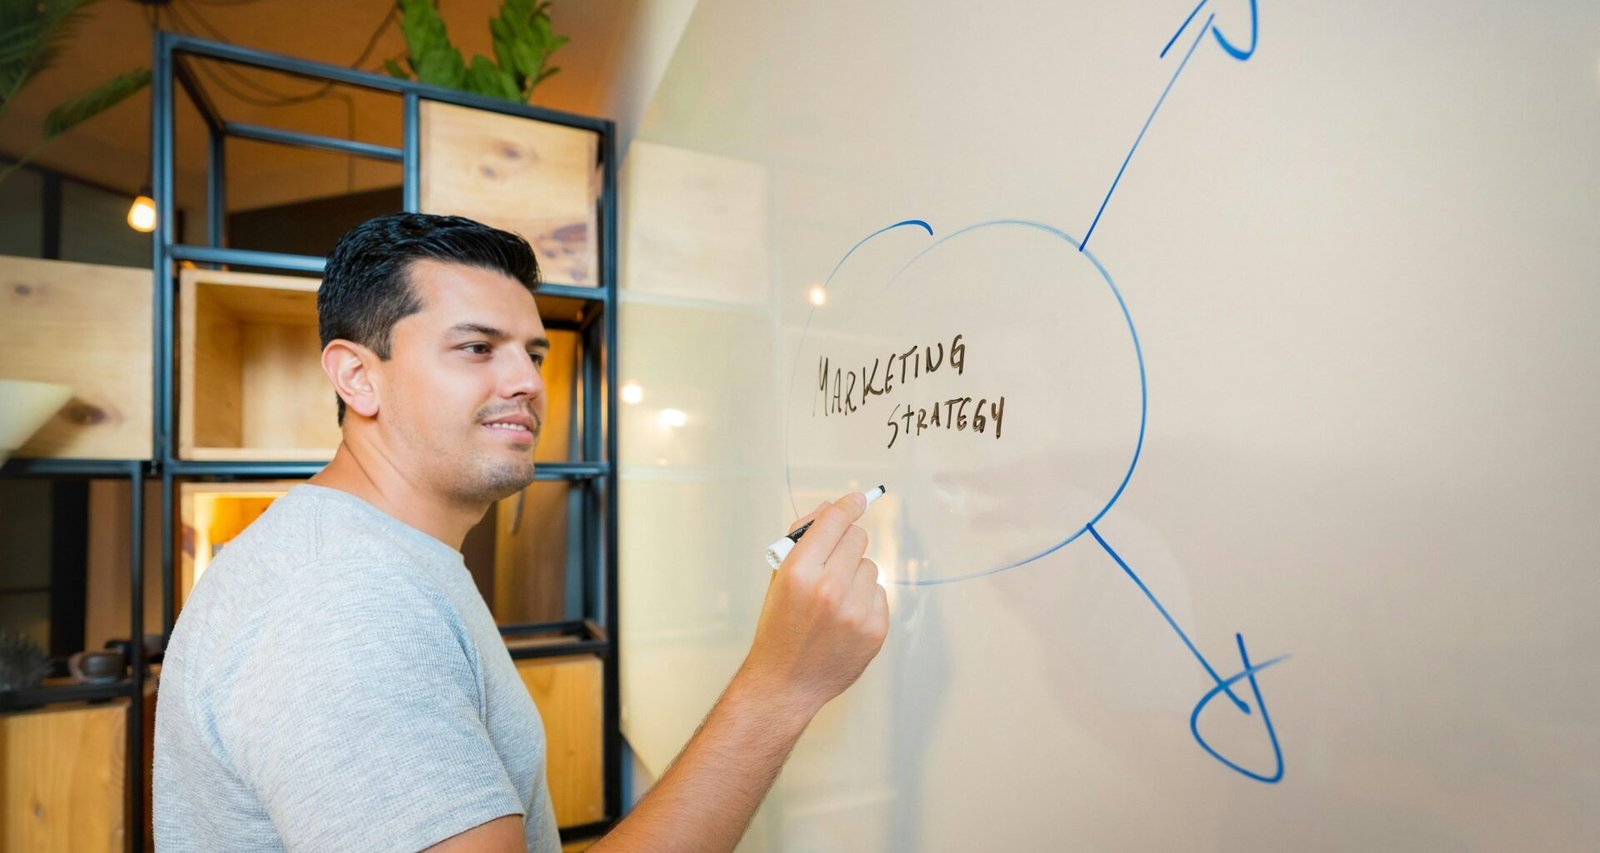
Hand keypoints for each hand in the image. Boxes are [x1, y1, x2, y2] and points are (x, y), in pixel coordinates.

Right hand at [738, 492, 889, 718]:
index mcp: (799, 571)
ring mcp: (855, 611)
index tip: (857, 499)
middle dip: (846, 543)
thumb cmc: (779, 627)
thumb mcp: (778, 577)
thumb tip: (833, 509)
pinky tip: (845, 616)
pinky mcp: (875, 629)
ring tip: (834, 599)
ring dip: (855, 574)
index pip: (834, 521)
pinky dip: (864, 599)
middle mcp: (829, 588)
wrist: (786, 682)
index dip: (846, 506)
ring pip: (870, 566)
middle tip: (833, 560)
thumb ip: (802, 539)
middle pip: (857, 538)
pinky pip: (879, 593)